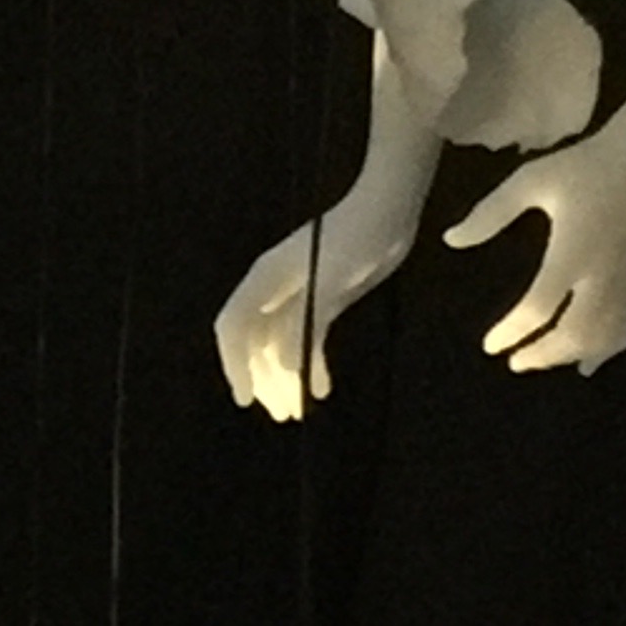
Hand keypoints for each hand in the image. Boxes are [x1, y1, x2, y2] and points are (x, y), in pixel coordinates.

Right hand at [215, 192, 419, 417]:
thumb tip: (281, 366)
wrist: (390, 211)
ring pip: (281, 344)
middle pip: (255, 341)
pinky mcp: (325, 298)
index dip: (235, 364)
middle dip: (264, 380)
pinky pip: (309, 338)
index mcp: (266, 278)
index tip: (247, 399)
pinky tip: (323, 389)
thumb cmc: (358, 236)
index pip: (234, 327)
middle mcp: (275, 288)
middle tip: (280, 415)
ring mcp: (300, 294)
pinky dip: (313, 364)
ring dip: (287, 378)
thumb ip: (304, 323)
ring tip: (296, 411)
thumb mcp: (331, 280)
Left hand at [443, 124, 625, 372]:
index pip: (538, 308)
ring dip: (572, 355)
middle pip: (575, 334)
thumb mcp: (530, 182)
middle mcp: (604, 275)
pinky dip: (611, 349)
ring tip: (545, 361)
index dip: (512, 332)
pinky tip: (593, 360)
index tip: (490, 346)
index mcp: (572, 251)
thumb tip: (451, 240)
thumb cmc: (585, 165)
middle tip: (516, 364)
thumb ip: (489, 214)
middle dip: (543, 355)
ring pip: (605, 337)